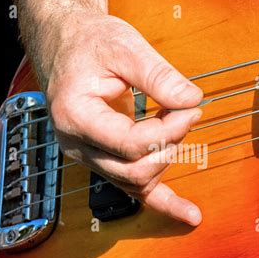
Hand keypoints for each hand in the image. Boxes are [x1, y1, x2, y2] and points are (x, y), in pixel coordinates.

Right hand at [36, 11, 203, 225]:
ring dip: (167, 159)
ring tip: (179, 125)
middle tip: (188, 113)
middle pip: (135, 171)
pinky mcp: (102, 161)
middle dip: (170, 144)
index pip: (130, 144)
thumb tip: (192, 99)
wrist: (66, 44)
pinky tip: (190, 214)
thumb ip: (158, 75)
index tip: (190, 108)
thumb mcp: (124, 47)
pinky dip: (165, 204)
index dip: (168, 130)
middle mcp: (77, 145)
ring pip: (136, 184)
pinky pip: (134, 192)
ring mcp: (88, 157)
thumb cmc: (89, 42)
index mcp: (75, 116)